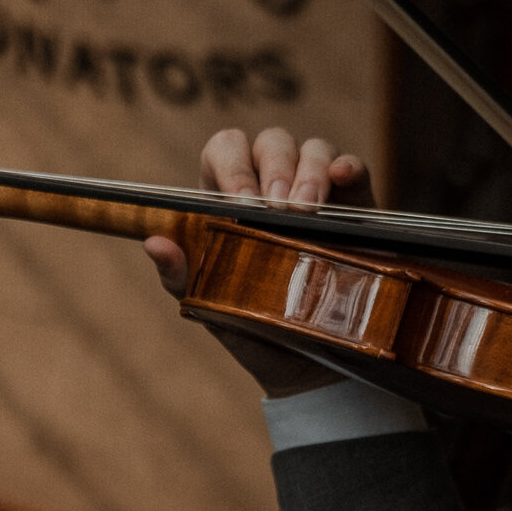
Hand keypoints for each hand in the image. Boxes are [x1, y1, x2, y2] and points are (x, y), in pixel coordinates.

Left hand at [143, 127, 376, 397]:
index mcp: (232, 199)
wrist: (312, 368)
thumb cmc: (256, 330)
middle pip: (271, 143)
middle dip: (275, 168)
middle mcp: (275, 186)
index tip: (239, 202)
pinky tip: (342, 178)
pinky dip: (347, 166)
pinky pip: (353, 169)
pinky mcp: (357, 206)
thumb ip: (182, 275)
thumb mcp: (213, 307)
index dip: (231, 164)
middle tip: (279, 209)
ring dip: (310, 172)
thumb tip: (154, 244)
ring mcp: (319, 193)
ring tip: (307, 212)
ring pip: (314, 150)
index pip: (225, 150)